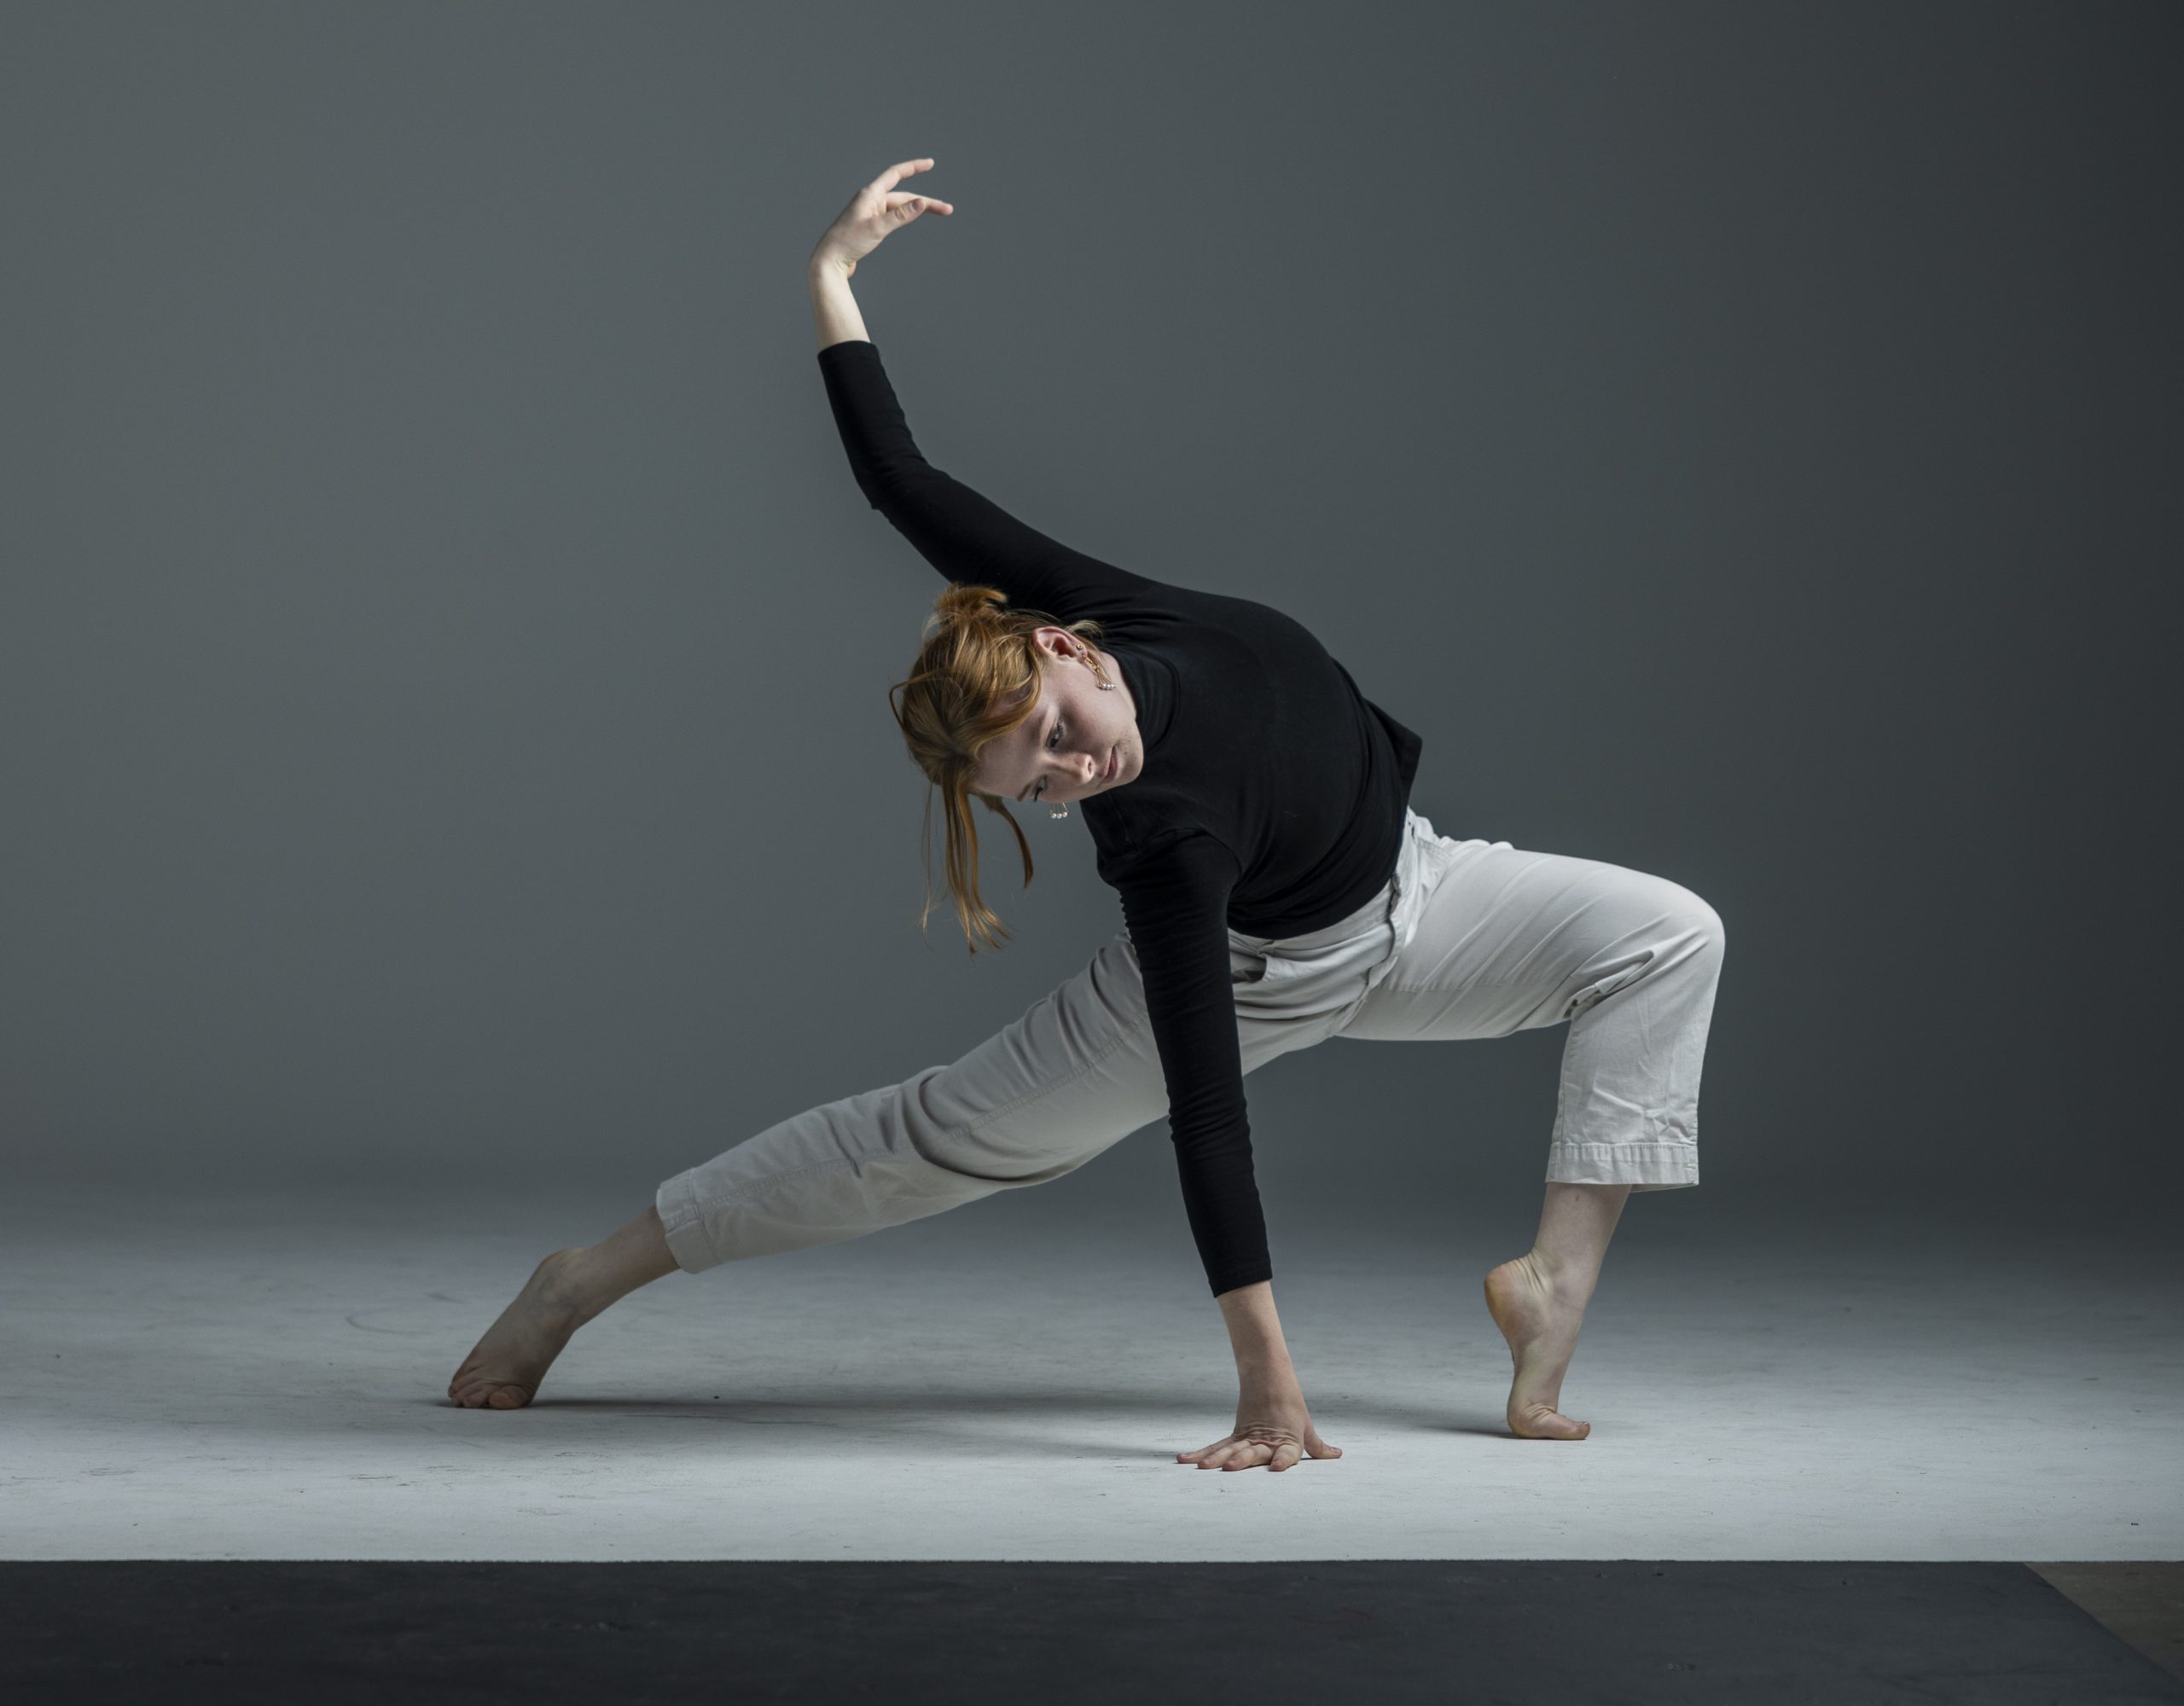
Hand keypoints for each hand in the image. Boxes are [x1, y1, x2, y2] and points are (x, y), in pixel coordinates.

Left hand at [810, 157, 954, 277]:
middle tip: (947, 210)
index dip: (914, 167)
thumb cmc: (849, 242)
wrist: (830, 261)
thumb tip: (921, 203)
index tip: (930, 163)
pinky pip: (893, 216)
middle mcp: (870, 200)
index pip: (896, 174)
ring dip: (919, 210)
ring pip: (900, 208)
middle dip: (926, 201)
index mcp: (870, 195)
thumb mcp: (878, 228)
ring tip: (939, 213)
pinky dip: (907, 216)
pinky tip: (913, 217)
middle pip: (904, 196)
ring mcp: (870, 213)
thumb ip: (901, 215)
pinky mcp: (870, 226)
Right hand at [1175, 1386, 1343, 1471]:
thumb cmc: (1290, 1403)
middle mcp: (1265, 1439)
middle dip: (1241, 1460)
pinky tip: (1184, 1460)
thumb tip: (1337, 1455)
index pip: (1288, 1451)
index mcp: (1287, 1439)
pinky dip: (1200, 1453)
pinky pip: (1216, 1445)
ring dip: (1215, 1458)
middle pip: (1252, 1451)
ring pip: (1229, 1448)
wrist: (1268, 1374)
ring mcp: (1247, 1436)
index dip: (1284, 1460)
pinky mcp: (1235, 1433)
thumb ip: (1317, 1446)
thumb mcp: (1305, 1426)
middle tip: (1229, 1468)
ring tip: (1202, 1467)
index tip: (1280, 1467)